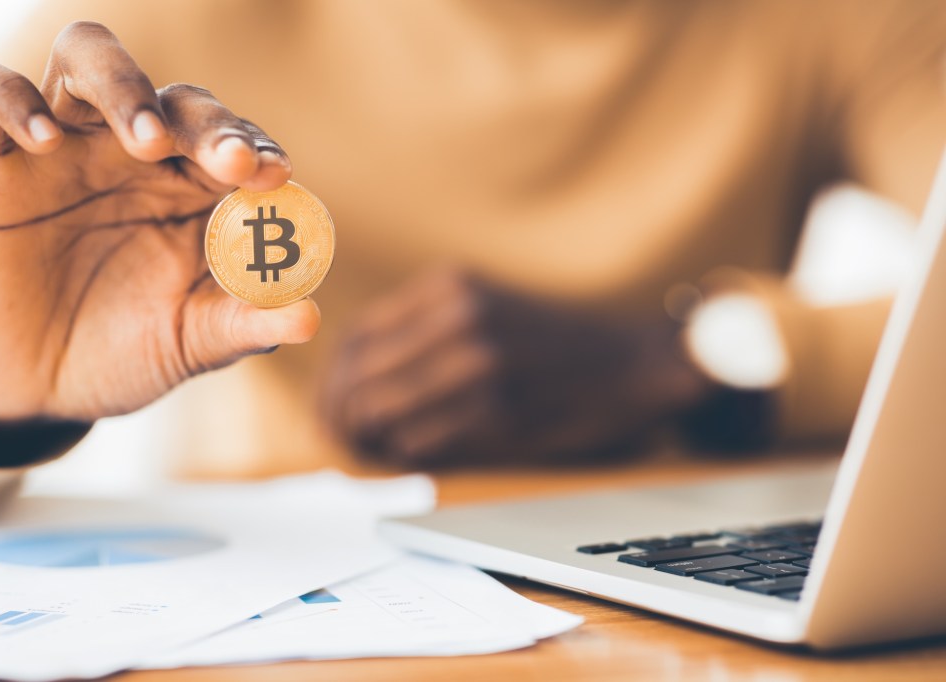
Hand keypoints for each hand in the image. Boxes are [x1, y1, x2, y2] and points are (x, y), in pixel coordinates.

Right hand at [0, 22, 318, 423]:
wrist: (38, 388)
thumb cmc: (129, 352)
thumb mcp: (193, 342)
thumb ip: (247, 324)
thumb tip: (310, 317)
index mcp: (193, 190)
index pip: (234, 143)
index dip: (256, 149)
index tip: (274, 173)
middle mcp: (136, 156)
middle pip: (178, 99)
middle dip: (209, 125)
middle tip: (227, 163)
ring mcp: (65, 147)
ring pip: (88, 60)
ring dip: (124, 85)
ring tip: (148, 140)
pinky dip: (9, 97)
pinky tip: (43, 141)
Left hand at [321, 268, 708, 466]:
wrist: (631, 362)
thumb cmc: (550, 341)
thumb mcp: (483, 303)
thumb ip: (419, 327)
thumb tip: (348, 380)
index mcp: (449, 285)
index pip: (356, 336)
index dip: (334, 379)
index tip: (332, 404)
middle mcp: (459, 317)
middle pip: (359, 377)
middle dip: (341, 416)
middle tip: (344, 438)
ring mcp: (481, 364)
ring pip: (381, 413)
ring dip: (370, 439)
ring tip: (377, 448)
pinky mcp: (500, 411)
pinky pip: (420, 441)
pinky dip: (408, 452)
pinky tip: (417, 451)